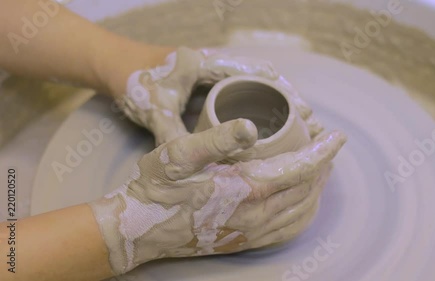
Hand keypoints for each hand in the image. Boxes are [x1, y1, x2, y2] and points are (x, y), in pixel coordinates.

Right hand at [89, 119, 345, 274]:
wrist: (141, 229)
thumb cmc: (158, 187)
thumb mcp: (180, 154)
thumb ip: (218, 138)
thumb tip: (251, 126)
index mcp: (248, 188)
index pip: (301, 168)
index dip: (323, 150)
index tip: (337, 135)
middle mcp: (258, 214)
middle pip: (308, 188)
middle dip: (323, 164)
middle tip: (326, 143)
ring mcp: (253, 232)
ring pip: (303, 210)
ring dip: (317, 187)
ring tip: (319, 167)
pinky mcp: (246, 241)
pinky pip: (289, 229)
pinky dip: (305, 211)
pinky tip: (302, 200)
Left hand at [117, 46, 323, 145]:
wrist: (112, 68)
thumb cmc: (132, 80)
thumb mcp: (153, 107)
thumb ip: (169, 131)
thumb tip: (190, 165)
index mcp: (207, 63)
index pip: (256, 73)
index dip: (283, 93)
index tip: (304, 112)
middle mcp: (216, 67)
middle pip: (263, 83)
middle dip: (288, 103)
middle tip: (311, 126)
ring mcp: (215, 78)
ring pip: (256, 91)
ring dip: (277, 109)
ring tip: (299, 132)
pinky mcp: (211, 89)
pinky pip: (243, 99)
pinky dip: (259, 114)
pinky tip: (268, 135)